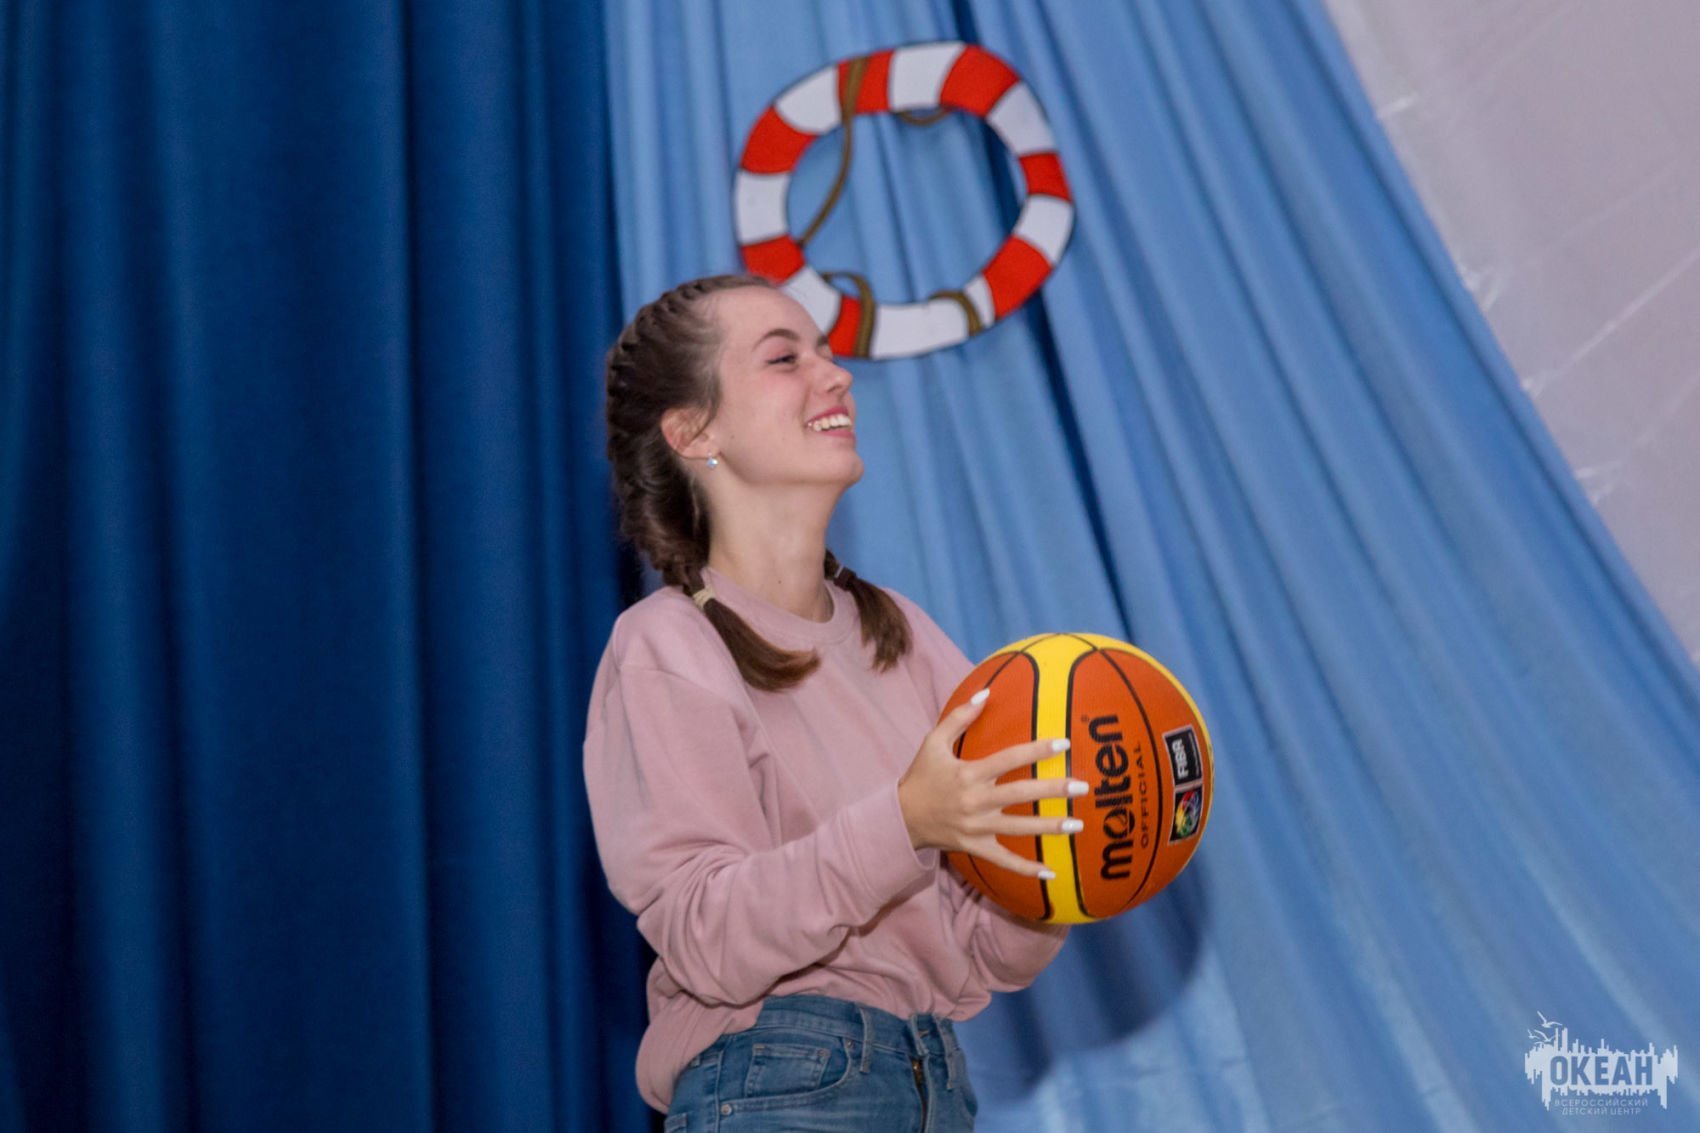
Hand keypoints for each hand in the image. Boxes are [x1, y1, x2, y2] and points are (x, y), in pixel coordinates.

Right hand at [897, 691, 1087, 878]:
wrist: (902, 817)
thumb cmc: (921, 775)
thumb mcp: (933, 741)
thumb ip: (959, 716)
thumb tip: (986, 692)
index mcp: (968, 773)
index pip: (1008, 759)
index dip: (1037, 750)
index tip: (1063, 742)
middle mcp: (975, 801)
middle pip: (1020, 794)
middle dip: (1053, 790)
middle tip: (1082, 786)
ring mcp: (977, 827)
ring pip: (1019, 828)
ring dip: (1049, 827)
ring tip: (1078, 823)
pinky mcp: (976, 847)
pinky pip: (1004, 860)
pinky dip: (1026, 869)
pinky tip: (1051, 872)